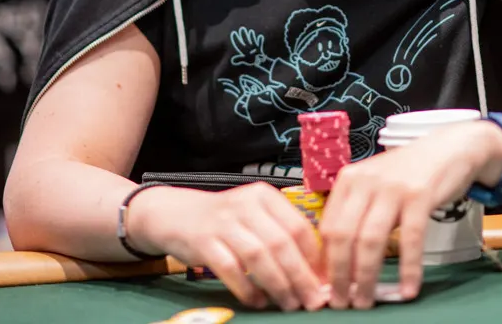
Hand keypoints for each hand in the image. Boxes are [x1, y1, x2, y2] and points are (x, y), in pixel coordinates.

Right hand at [127, 183, 327, 311]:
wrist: (176, 214)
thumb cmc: (225, 220)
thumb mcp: (255, 216)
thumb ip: (282, 236)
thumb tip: (316, 273)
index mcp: (265, 196)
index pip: (299, 226)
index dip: (315, 258)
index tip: (325, 282)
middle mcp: (246, 204)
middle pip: (281, 243)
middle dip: (301, 276)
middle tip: (313, 301)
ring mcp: (223, 222)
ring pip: (258, 256)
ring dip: (278, 284)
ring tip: (289, 305)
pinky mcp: (203, 241)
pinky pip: (230, 268)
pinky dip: (247, 288)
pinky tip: (258, 302)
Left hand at [319, 120, 501, 308]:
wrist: (448, 148)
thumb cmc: (408, 173)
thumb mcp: (374, 185)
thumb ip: (358, 213)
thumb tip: (340, 261)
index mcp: (348, 180)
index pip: (327, 227)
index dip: (325, 262)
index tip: (326, 287)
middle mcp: (365, 182)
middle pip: (343, 236)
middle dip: (339, 275)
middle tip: (341, 302)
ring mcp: (392, 188)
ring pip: (370, 240)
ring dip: (366, 277)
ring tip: (366, 301)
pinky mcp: (420, 196)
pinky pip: (410, 239)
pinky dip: (408, 269)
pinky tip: (408, 289)